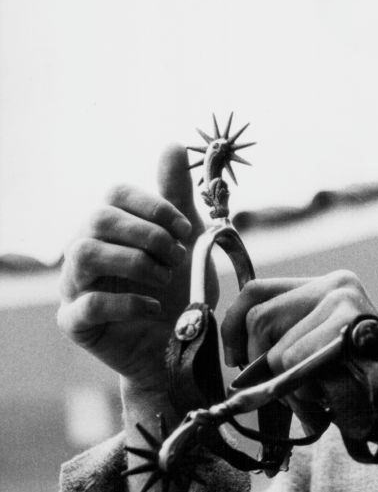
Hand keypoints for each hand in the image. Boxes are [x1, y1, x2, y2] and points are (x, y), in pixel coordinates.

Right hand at [57, 144, 206, 397]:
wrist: (181, 347)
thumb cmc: (181, 288)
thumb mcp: (188, 239)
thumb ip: (177, 195)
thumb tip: (172, 144)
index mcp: (111, 225)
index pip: (117, 193)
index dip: (155, 207)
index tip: (187, 230)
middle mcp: (85, 247)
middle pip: (98, 218)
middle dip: (147, 234)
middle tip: (179, 257)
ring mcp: (74, 285)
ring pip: (83, 253)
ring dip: (134, 263)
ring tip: (165, 279)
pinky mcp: (76, 322)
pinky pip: (88, 304)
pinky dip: (127, 302)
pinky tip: (154, 306)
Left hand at [221, 271, 377, 421]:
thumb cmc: (359, 388)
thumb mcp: (319, 349)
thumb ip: (286, 336)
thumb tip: (235, 350)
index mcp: (328, 285)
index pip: (257, 291)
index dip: (233, 324)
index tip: (233, 359)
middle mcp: (336, 285)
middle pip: (259, 319)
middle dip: (257, 364)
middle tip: (281, 388)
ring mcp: (345, 303)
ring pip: (277, 351)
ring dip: (287, 388)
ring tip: (316, 398)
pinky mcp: (348, 328)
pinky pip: (298, 365)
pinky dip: (304, 394)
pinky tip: (329, 400)